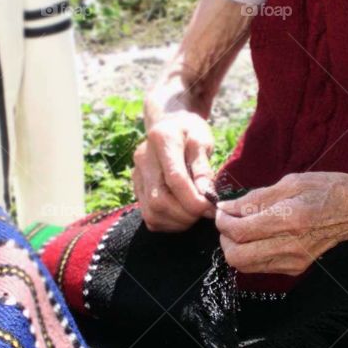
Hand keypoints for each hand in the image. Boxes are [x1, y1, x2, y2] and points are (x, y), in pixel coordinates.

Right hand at [132, 111, 216, 231]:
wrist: (169, 124)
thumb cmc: (190, 131)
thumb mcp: (203, 140)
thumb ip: (203, 167)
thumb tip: (206, 195)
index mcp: (161, 140)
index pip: (175, 178)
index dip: (194, 199)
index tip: (212, 207)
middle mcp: (143, 158)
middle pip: (159, 200)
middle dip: (186, 214)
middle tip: (206, 212)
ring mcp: (136, 175)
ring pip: (152, 212)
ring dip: (178, 222)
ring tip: (196, 214)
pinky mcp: (136, 188)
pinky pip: (149, 217)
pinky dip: (169, 223)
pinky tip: (183, 215)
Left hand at [214, 172, 347, 274]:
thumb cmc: (326, 190)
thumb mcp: (291, 182)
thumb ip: (255, 198)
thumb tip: (226, 208)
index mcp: (289, 219)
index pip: (240, 232)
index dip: (222, 221)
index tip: (222, 210)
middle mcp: (290, 246)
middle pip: (236, 256)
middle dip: (225, 238)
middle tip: (230, 221)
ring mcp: (293, 261)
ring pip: (245, 265)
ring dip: (235, 247)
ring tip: (244, 227)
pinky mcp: (295, 268)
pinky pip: (260, 266)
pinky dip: (251, 252)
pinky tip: (259, 236)